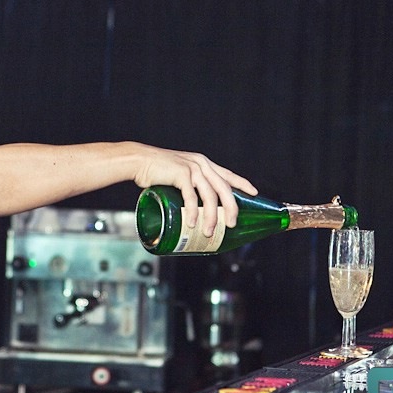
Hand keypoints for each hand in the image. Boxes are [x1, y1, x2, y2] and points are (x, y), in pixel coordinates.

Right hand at [133, 148, 256, 236]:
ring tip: (209, 231)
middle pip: (223, 189)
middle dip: (231, 208)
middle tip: (231, 224)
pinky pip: (191, 197)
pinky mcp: (180, 174)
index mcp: (202, 163)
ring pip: (209, 196)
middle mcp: (201, 164)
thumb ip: (188, 185)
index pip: (228, 174)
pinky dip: (192, 212)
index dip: (242, 183)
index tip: (254, 193)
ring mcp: (191, 168)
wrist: (138, 160)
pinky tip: (192, 222)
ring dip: (211, 216)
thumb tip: (192, 207)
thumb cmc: (156, 170)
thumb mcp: (178, 174)